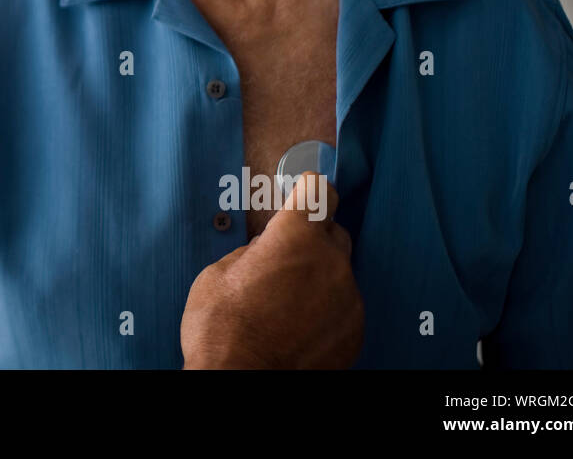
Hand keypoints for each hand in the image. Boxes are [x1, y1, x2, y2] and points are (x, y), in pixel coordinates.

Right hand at [179, 171, 362, 367]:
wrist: (240, 381)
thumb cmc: (222, 327)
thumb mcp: (218, 274)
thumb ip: (252, 252)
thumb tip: (265, 251)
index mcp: (295, 237)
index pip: (319, 191)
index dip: (307, 193)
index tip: (300, 198)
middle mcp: (330, 262)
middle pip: (333, 232)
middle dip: (311, 240)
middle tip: (282, 261)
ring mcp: (347, 299)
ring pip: (337, 273)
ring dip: (317, 279)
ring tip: (285, 304)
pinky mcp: (355, 331)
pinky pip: (343, 307)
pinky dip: (325, 311)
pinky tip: (298, 326)